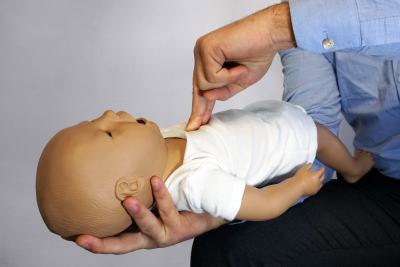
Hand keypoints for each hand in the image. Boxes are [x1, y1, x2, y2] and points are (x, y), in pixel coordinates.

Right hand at [75, 177, 224, 253]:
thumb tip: (115, 159)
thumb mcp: (150, 197)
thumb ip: (135, 188)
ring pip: (147, 226)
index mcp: (137, 231)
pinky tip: (155, 181)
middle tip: (83, 239)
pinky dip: (161, 196)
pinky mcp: (179, 227)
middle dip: (103, 244)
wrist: (205, 211)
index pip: (112, 238)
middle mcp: (148, 236)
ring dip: (137, 214)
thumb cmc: (174, 202)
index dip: (94, 241)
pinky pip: (168, 209)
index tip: (74, 236)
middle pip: (122, 245)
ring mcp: (163, 233)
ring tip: (127, 201)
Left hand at [186, 3, 295, 130]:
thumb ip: (224, 91)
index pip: (200, 87)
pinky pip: (212, 76)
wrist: (271, 34)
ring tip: (241, 70)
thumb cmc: (258, 52)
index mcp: (208, 60)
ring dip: (225, 82)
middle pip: (197, 87)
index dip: (199, 106)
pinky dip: (228, 75)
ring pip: (204, 84)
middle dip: (200, 107)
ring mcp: (202, 49)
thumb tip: (207, 97)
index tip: (196, 124)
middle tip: (197, 125)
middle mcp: (202, 53)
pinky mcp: (207, 47)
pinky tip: (239, 66)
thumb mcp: (240, 81)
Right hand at [294, 163, 324, 195]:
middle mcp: (318, 181)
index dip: (322, 168)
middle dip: (322, 174)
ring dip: (320, 180)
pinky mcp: (314, 192)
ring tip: (318, 179)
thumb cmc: (300, 177)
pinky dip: (317, 185)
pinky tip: (314, 185)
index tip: (322, 167)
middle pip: (323, 177)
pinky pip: (318, 188)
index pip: (321, 170)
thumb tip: (311, 164)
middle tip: (321, 172)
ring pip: (321, 183)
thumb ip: (308, 166)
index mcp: (316, 175)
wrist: (297, 187)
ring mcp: (317, 187)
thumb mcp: (303, 169)